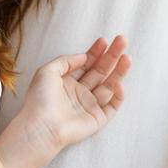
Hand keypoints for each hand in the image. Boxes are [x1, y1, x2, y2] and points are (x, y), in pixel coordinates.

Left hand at [17, 35, 131, 153]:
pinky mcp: (97, 119)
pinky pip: (112, 106)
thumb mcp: (47, 71)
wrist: (42, 126)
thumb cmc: (40, 100)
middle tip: (122, 41)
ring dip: (119, 72)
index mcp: (67, 82)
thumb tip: (84, 56)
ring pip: (109, 86)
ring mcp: (89, 106)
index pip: (86, 64)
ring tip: (127, 57)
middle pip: (100, 71)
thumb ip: (66, 61)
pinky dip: (118, 96)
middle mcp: (79, 93)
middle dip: (111, 56)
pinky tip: (119, 83)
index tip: (104, 41)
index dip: (95, 52)